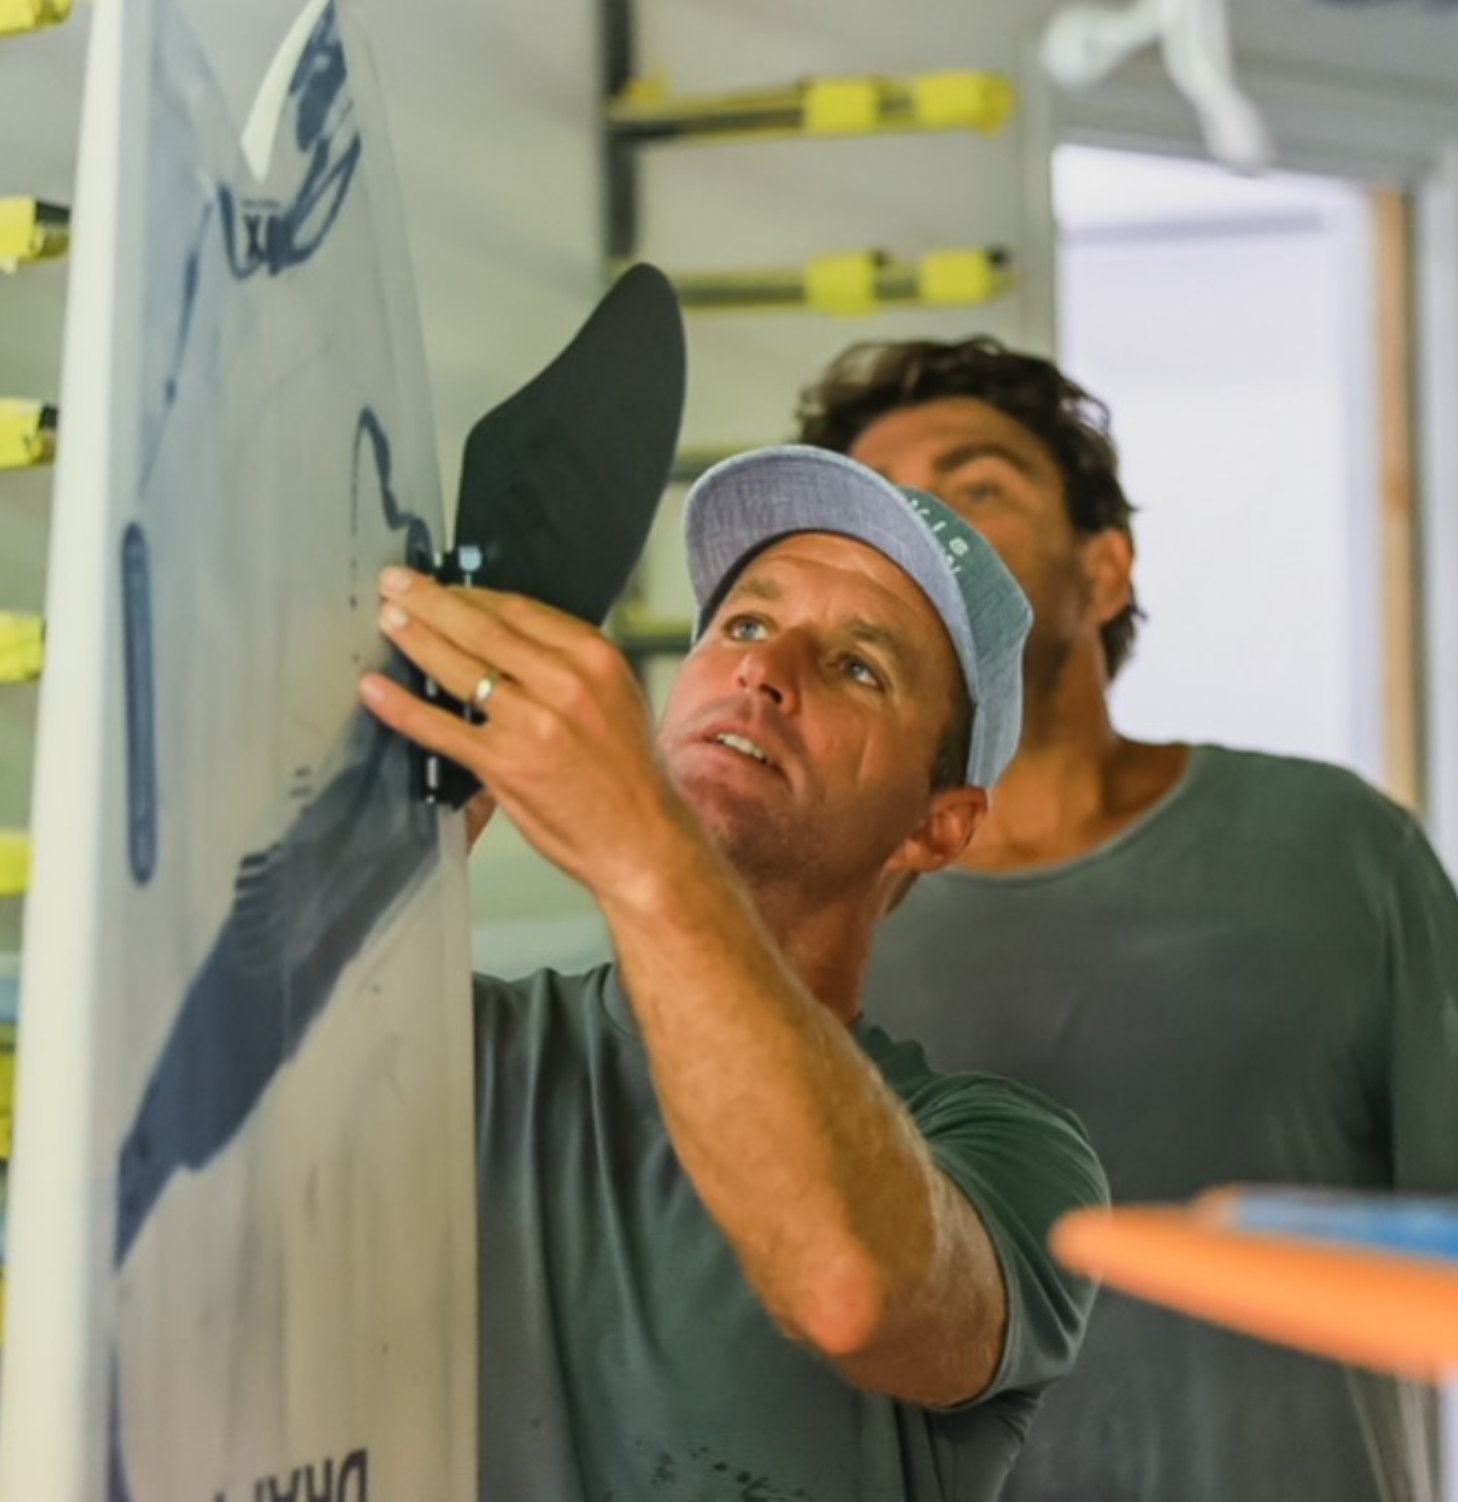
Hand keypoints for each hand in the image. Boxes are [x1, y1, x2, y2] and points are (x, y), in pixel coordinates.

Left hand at [359, 567, 688, 901]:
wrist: (643, 838)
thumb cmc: (629, 774)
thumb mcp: (616, 695)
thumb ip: (568, 663)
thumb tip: (508, 638)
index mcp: (593, 658)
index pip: (518, 608)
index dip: (469, 593)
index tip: (443, 586)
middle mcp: (564, 682)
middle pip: (481, 626)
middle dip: (429, 600)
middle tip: (396, 584)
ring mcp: (532, 723)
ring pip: (458, 668)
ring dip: (413, 638)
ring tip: (386, 621)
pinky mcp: (505, 764)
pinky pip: (441, 727)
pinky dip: (401, 707)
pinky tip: (376, 690)